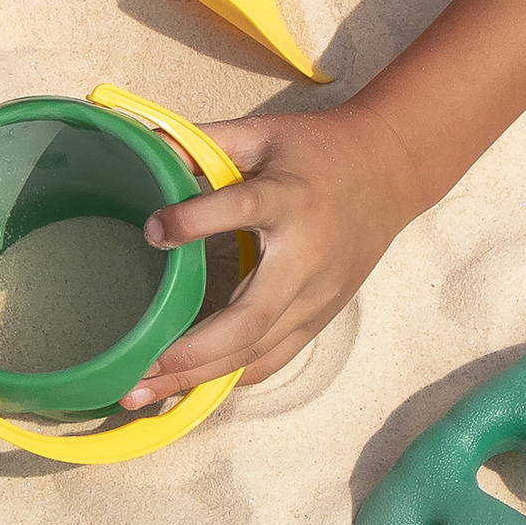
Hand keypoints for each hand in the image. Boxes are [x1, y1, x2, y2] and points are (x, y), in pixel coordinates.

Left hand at [124, 103, 435, 397]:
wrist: (391, 171)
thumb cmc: (318, 149)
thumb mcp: (263, 133)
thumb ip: (203, 141)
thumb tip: (141, 145)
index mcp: (289, 199)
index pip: (241, 212)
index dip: (193, 222)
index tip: (152, 230)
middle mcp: (306, 258)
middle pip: (248, 319)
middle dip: (189, 351)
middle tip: (134, 369)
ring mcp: (317, 296)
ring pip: (256, 351)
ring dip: (198, 378)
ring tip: (143, 392)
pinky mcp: (321, 316)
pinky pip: (273, 359)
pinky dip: (230, 377)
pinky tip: (188, 388)